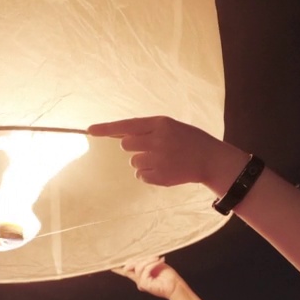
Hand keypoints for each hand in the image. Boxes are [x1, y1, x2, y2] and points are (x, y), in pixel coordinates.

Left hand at [88, 116, 236, 187]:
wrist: (210, 159)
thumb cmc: (188, 140)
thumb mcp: (170, 127)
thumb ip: (146, 130)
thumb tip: (120, 135)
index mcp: (160, 124)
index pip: (126, 125)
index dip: (106, 128)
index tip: (89, 131)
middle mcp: (157, 140)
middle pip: (126, 145)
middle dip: (133, 147)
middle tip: (150, 148)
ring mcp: (158, 159)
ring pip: (134, 162)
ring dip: (144, 162)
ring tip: (164, 160)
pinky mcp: (159, 176)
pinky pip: (141, 176)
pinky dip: (149, 174)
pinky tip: (165, 169)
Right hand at [112, 256, 182, 299]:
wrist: (175, 284)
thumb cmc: (167, 275)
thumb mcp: (153, 265)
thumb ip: (143, 263)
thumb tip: (132, 261)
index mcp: (140, 276)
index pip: (126, 272)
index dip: (118, 269)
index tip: (110, 266)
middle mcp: (138, 280)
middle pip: (130, 266)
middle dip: (140, 258)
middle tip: (153, 256)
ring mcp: (140, 283)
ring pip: (138, 267)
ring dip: (149, 260)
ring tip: (158, 259)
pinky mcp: (144, 284)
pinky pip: (145, 270)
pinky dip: (153, 264)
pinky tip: (161, 261)